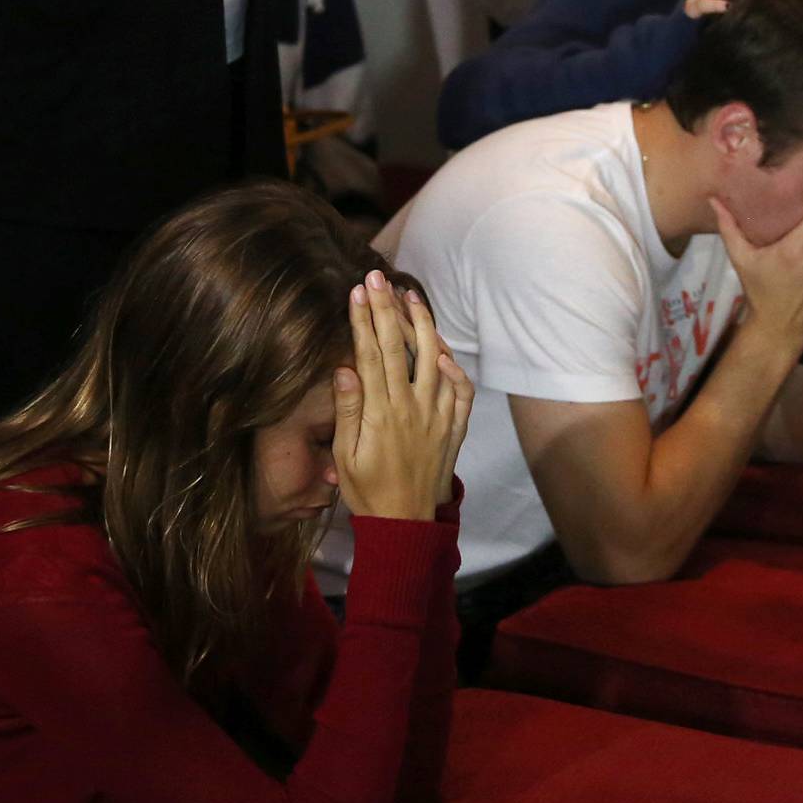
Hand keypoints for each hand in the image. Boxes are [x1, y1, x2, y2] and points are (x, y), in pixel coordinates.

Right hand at [331, 272, 474, 522]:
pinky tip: (441, 349)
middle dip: (387, 309)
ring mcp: (436, 415)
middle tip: (378, 278)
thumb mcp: (346, 457)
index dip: (364, 320)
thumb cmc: (368, 491)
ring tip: (410, 297)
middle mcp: (412, 407)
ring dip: (423, 324)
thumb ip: (347, 412)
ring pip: (433, 358)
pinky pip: (459, 389)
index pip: (371, 354)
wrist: (406, 524)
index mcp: (381, 413)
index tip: (358, 292)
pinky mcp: (453, 427)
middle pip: (400, 347)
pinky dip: (453, 366)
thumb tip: (343, 369)